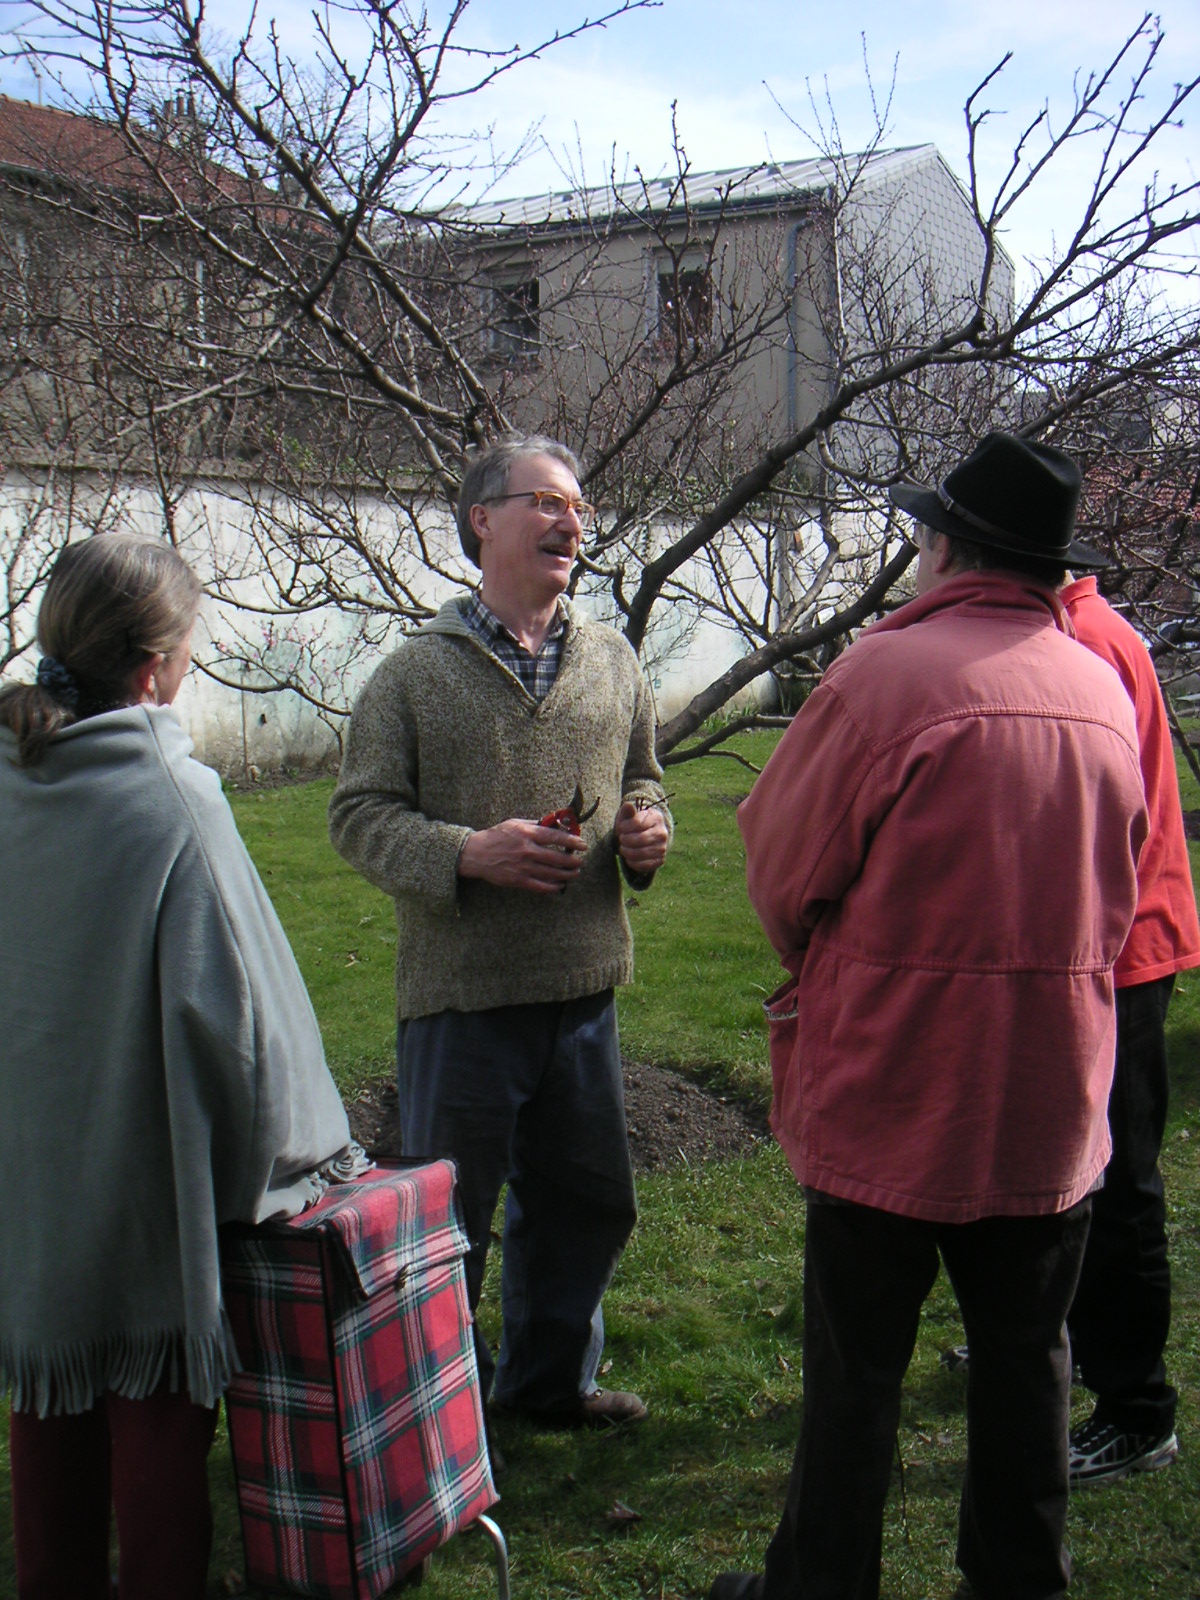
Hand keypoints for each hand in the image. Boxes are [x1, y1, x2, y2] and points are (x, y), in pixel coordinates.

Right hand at [458, 817, 586, 893]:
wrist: (477, 854)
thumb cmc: (497, 836)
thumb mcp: (515, 823)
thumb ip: (535, 824)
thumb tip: (556, 824)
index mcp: (527, 834)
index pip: (555, 837)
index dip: (572, 841)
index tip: (582, 844)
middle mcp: (527, 851)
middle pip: (557, 858)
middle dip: (573, 861)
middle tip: (580, 861)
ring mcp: (523, 867)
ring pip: (552, 874)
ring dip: (567, 874)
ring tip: (575, 872)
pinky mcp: (519, 880)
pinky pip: (541, 887)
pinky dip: (554, 887)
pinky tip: (560, 885)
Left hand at [614, 800, 669, 875]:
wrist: (645, 836)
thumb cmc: (634, 824)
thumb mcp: (629, 815)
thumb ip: (627, 810)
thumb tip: (628, 806)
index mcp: (656, 818)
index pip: (637, 823)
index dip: (624, 827)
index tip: (621, 828)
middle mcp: (663, 833)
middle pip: (640, 839)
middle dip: (625, 840)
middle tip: (622, 839)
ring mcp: (663, 847)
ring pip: (641, 853)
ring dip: (627, 852)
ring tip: (623, 848)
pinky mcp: (660, 860)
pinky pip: (645, 865)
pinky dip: (633, 863)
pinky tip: (629, 858)